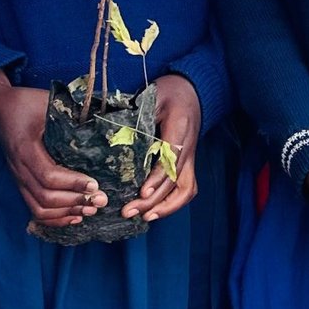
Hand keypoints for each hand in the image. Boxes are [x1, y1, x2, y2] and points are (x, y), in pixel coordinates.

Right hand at [0, 72, 105, 228]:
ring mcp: (18, 177)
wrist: (0, 108)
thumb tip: (104, 121)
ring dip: (66, 213)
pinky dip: (55, 218)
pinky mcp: (21, 183)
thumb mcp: (47, 101)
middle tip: (100, 199)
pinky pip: (34, 209)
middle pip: (45, 197)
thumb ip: (71, 111)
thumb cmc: (26, 103)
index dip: (73, 183)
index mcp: (25, 147)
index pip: (48, 175)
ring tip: (90, 209)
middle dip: (75, 201)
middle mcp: (19, 167)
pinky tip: (74, 216)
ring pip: (39, 208)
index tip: (95, 184)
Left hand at [126, 75, 199, 222]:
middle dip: (154, 200)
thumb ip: (138, 113)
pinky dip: (172, 203)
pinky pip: (185, 189)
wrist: (192, 91)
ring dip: (166, 207)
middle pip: (176, 181)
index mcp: (179, 128)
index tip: (142, 193)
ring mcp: (190, 158)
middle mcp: (188, 148)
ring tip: (143, 218)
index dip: (158, 178)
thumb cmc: (171, 91)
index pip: (172, 159)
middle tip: (129, 210)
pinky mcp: (187, 163)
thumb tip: (116, 134)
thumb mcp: (153, 94)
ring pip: (186, 190)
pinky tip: (153, 212)